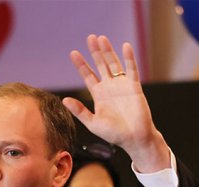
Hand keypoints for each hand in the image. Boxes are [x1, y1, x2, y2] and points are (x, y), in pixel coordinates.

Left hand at [63, 34, 168, 171]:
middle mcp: (109, 87)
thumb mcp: (92, 122)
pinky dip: (128, 58)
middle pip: (100, 65)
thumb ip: (79, 111)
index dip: (81, 64)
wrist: (134, 138)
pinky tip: (125, 47)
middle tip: (90, 38)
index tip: (73, 53)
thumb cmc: (114, 133)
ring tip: (102, 38)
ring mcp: (122, 85)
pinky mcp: (134, 87)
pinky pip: (131, 69)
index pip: (88, 75)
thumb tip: (64, 99)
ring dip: (108, 51)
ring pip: (114, 64)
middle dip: (95, 52)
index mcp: (98, 95)